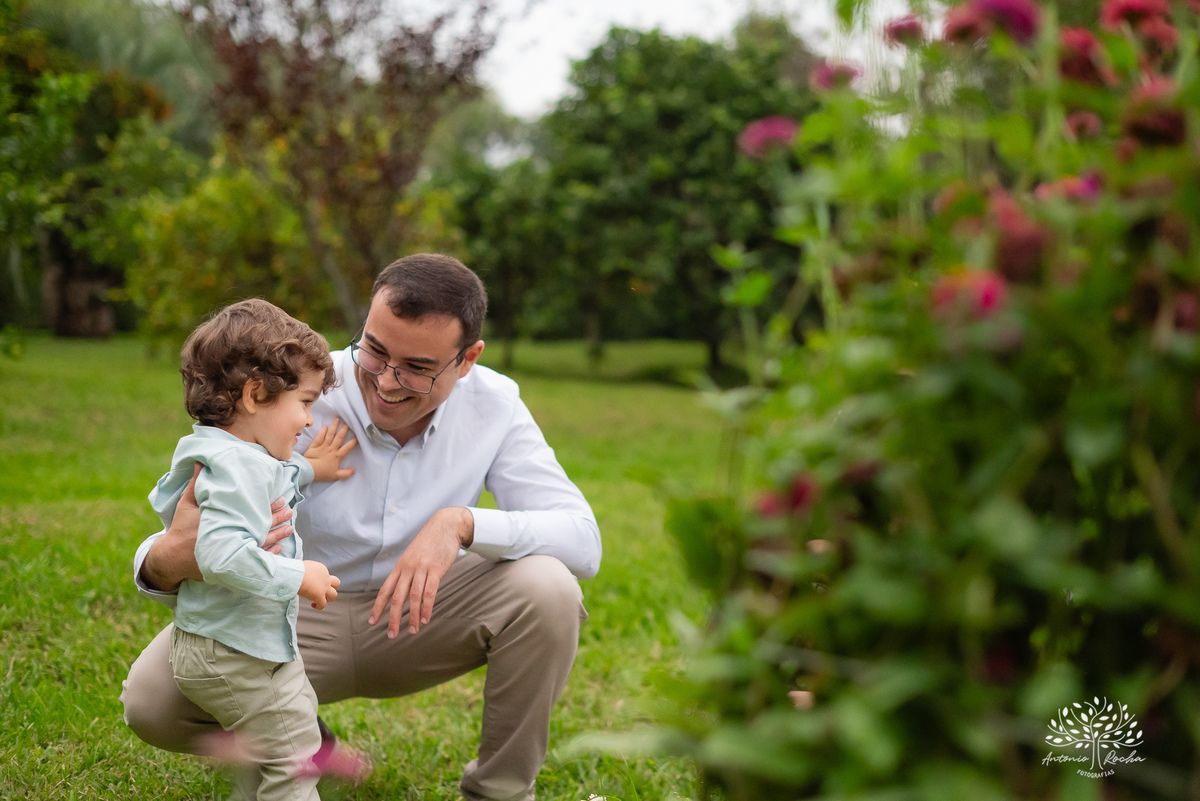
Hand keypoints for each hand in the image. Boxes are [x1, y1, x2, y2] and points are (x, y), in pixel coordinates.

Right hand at [141, 464, 294, 590]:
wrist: (171, 559)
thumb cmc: (180, 528)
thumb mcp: (187, 504)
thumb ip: (196, 483)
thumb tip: (200, 461)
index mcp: (218, 521)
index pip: (248, 512)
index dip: (266, 506)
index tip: (280, 499)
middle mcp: (226, 538)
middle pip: (257, 528)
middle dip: (275, 520)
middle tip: (289, 511)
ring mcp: (228, 554)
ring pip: (259, 545)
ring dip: (276, 537)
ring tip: (290, 528)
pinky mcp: (229, 565)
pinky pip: (253, 562)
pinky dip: (267, 555)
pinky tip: (279, 549)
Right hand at [299, 560, 340, 609]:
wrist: (295, 574)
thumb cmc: (295, 569)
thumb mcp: (305, 566)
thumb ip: (308, 571)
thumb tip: (303, 575)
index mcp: (322, 569)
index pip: (326, 575)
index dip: (321, 581)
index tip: (312, 584)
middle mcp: (326, 578)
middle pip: (336, 583)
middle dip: (332, 588)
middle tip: (323, 591)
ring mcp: (324, 588)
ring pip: (333, 595)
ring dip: (328, 599)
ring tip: (319, 600)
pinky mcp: (319, 596)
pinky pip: (323, 604)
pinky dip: (319, 606)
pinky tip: (313, 605)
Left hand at [304, 419, 357, 481]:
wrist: (309, 470)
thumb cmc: (322, 473)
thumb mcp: (336, 476)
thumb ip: (345, 473)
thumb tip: (354, 471)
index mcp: (337, 456)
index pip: (347, 448)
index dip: (352, 442)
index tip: (357, 436)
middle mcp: (331, 449)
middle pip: (339, 438)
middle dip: (344, 430)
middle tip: (348, 423)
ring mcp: (323, 446)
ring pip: (330, 435)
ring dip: (334, 427)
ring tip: (337, 419)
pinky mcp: (314, 445)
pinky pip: (319, 437)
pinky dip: (322, 431)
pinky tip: (325, 426)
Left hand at [369, 507, 473, 637]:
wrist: (445, 526)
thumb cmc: (430, 543)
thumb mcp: (414, 556)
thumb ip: (408, 573)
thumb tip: (404, 591)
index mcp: (400, 567)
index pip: (385, 590)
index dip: (378, 607)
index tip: (372, 622)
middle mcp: (407, 568)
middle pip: (396, 597)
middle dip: (392, 618)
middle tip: (391, 635)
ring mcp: (421, 568)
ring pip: (413, 597)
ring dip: (412, 616)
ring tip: (412, 630)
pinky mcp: (436, 569)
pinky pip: (429, 592)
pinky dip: (427, 607)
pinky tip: (426, 619)